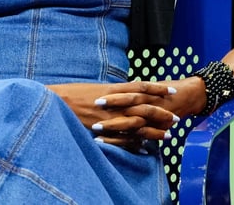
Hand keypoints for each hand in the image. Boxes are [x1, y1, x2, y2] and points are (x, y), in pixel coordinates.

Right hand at [48, 80, 179, 150]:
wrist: (56, 102)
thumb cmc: (73, 94)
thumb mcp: (95, 88)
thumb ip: (111, 92)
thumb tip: (123, 94)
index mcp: (113, 88)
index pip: (141, 86)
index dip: (158, 88)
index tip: (172, 90)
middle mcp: (114, 101)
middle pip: (144, 106)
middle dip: (162, 111)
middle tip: (176, 117)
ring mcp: (109, 116)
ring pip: (138, 123)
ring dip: (154, 129)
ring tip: (168, 134)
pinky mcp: (103, 130)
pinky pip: (123, 137)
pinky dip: (135, 142)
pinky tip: (146, 148)